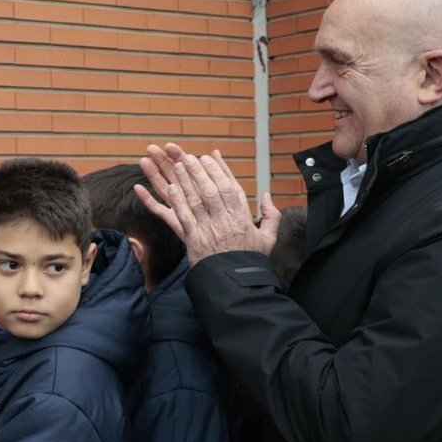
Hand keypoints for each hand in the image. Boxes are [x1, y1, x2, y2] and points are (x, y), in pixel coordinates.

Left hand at [137, 144, 279, 263]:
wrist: (236, 284)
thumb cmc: (250, 261)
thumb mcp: (268, 239)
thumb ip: (270, 216)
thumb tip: (268, 196)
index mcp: (242, 219)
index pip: (231, 188)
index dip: (219, 170)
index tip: (210, 157)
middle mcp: (225, 222)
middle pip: (212, 190)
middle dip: (200, 171)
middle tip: (189, 157)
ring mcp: (209, 230)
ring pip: (197, 201)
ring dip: (187, 181)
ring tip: (177, 165)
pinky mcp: (194, 240)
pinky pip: (184, 218)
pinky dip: (177, 202)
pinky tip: (171, 188)